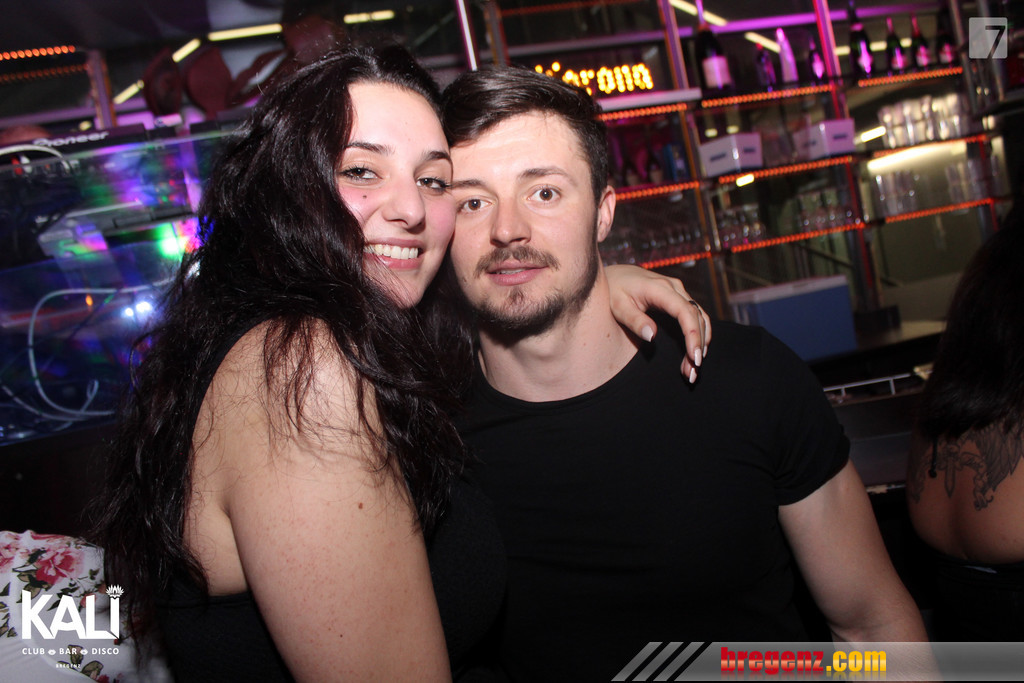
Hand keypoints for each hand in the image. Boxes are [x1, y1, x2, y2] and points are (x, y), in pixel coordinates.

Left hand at [606, 264, 710, 382]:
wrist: (615, 275)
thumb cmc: (613, 290)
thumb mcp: (618, 306)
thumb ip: (634, 320)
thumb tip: (652, 336)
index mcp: (659, 288)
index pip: (684, 311)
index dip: (692, 334)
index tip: (694, 356)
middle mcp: (674, 287)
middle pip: (696, 316)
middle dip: (698, 345)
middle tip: (693, 372)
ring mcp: (678, 291)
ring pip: (699, 317)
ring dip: (701, 342)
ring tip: (693, 368)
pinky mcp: (678, 297)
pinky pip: (695, 316)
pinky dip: (698, 334)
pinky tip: (694, 353)